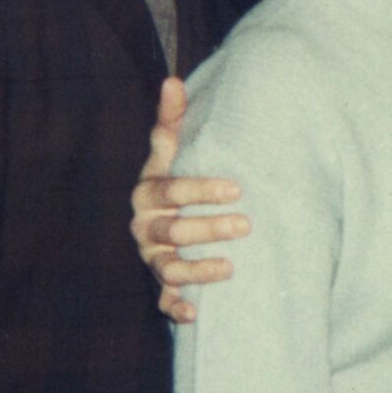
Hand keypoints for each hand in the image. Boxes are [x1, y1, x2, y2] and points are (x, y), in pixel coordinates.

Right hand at [128, 74, 247, 322]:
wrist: (172, 217)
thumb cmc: (177, 178)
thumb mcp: (174, 150)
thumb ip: (173, 119)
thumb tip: (172, 80)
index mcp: (147, 192)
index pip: (169, 190)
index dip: (200, 189)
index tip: (237, 188)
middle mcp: (145, 227)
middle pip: (172, 230)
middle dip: (208, 228)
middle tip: (246, 225)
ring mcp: (151, 258)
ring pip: (167, 267)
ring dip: (197, 270)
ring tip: (230, 268)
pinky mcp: (160, 285)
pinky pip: (163, 300)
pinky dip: (177, 307)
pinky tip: (197, 312)